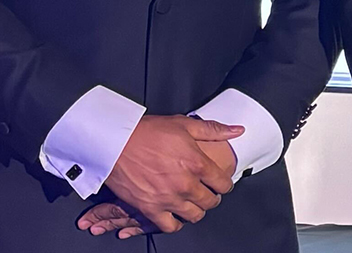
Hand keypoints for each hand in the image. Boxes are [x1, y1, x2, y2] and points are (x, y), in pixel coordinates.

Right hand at [80, 140, 239, 237]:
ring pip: (194, 215)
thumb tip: (237, 130)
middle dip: (212, 197)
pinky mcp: (149, 208)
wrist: (114, 142)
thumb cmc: (146, 132)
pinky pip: (170, 226)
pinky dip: (176, 223)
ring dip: (196, 210)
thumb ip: (213, 130)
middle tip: (207, 192)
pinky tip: (176, 215)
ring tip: (193, 203)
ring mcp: (168, 199)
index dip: (225, 184)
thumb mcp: (184, 124)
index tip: (221, 183)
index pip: (223, 183)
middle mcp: (185, 184)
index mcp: (197, 164)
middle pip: (210, 201)